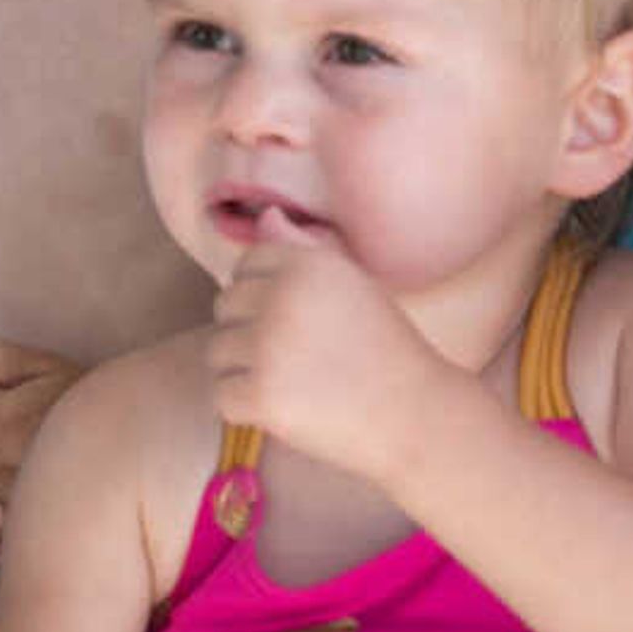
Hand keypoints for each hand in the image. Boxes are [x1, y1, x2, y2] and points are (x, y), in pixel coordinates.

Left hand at [207, 239, 437, 480]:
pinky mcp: (262, 395)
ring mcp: (269, 347)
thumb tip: (265, 216)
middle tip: (293, 359)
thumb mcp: (352, 284)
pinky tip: (287, 409)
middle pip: (224, 307)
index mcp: (305, 263)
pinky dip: (247, 410)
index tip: (292, 322)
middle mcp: (282, 297)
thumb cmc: (386, 349)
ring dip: (243, 372)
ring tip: (291, 384)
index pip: (245, 265)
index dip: (261, 296)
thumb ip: (303, 249)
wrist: (416, 414)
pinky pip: (222, 397)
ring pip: (216, 353)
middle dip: (247, 333)